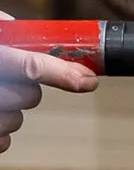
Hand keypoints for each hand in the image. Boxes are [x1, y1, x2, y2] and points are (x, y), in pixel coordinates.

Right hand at [0, 11, 97, 153]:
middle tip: (9, 77)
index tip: (89, 80)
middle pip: (30, 96)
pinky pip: (3, 140)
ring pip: (16, 119)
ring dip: (9, 109)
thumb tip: (31, 29)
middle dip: (28, 88)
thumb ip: (7, 30)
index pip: (34, 68)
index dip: (66, 74)